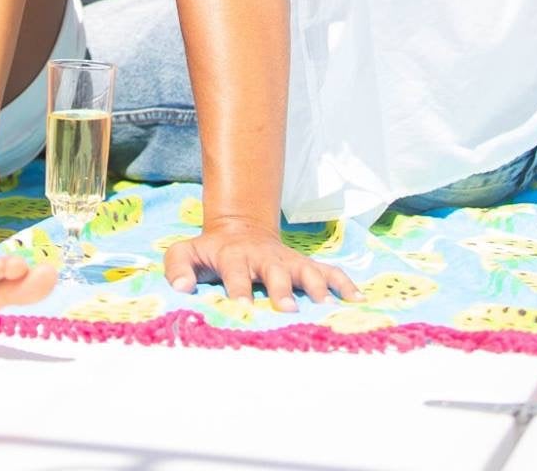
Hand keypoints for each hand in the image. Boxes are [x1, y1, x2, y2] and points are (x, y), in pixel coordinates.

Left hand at [164, 217, 359, 307]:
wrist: (240, 228)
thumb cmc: (212, 251)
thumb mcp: (187, 251)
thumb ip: (178, 266)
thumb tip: (182, 288)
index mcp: (234, 256)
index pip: (235, 272)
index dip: (239, 288)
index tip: (242, 306)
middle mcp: (264, 258)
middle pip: (275, 271)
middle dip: (282, 288)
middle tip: (289, 308)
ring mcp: (288, 260)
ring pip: (306, 269)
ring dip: (317, 284)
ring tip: (327, 304)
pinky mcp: (305, 264)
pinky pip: (329, 271)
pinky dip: (344, 283)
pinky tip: (358, 299)